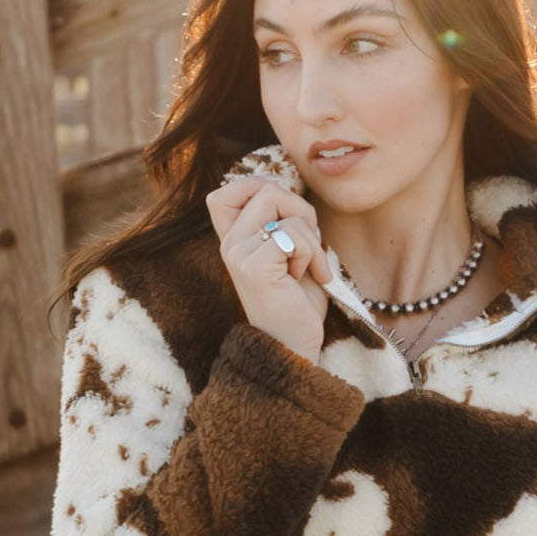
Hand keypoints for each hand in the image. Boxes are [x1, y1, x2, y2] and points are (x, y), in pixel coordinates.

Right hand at [206, 174, 332, 361]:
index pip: (224, 193)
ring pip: (285, 210)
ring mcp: (238, 255)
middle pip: (265, 189)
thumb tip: (288, 191)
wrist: (296, 347)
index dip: (257, 188)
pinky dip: (313, 254)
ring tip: (309, 267)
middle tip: (309, 245)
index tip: (284, 217)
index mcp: (233, 241)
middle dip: (300, 209)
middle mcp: (229, 245)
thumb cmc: (297, 303)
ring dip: (311, 238)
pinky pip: (294, 235)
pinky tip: (313, 277)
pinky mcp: (255, 267)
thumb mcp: (288, 254)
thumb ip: (281, 222)